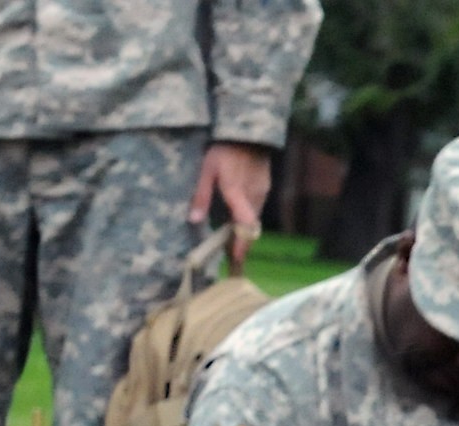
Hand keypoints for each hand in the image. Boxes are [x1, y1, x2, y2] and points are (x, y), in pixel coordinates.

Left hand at [192, 144, 274, 264]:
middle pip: (249, 228)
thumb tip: (194, 221)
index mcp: (237, 194)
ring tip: (232, 242)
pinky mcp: (264, 187)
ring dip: (243, 232)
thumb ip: (201, 195)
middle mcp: (253, 197)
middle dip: (241, 244)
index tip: (235, 262)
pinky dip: (247, 219)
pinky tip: (237, 219)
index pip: (243, 227)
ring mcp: (261, 192)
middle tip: (231, 259)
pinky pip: (256, 209)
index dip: (240, 246)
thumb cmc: (224, 148)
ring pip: (253, 219)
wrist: (248, 131)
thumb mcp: (206, 170)